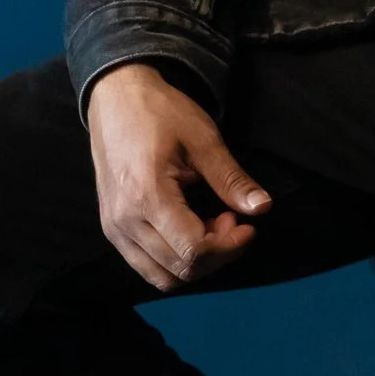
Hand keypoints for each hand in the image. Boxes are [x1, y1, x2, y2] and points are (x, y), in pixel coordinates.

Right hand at [84, 63, 271, 291]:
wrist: (114, 98)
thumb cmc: (159, 112)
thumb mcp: (202, 139)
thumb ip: (231, 179)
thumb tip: (262, 207)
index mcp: (147, 196)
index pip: (193, 250)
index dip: (229, 246)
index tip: (246, 224)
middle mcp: (124, 221)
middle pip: (180, 270)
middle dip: (217, 254)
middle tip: (231, 219)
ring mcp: (114, 229)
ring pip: (162, 277)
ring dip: (195, 263)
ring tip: (210, 226)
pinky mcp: (111, 229)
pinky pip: (146, 266)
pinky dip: (173, 260)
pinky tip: (188, 230)